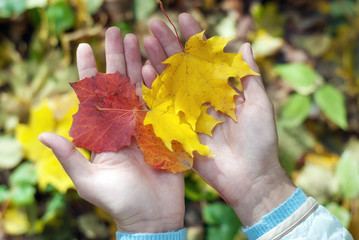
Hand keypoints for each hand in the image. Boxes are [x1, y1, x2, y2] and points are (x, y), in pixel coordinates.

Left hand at [39, 27, 184, 232]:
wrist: (152, 214)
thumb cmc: (119, 201)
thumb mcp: (88, 181)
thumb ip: (69, 156)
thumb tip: (43, 134)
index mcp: (102, 133)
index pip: (92, 95)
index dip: (87, 71)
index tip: (83, 47)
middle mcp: (121, 123)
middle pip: (117, 84)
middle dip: (114, 57)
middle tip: (114, 31)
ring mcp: (143, 124)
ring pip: (138, 87)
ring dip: (135, 62)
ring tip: (136, 38)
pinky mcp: (163, 129)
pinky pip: (159, 101)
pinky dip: (156, 82)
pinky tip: (153, 62)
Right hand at [143, 13, 295, 225]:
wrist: (250, 177)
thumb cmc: (260, 140)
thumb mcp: (260, 104)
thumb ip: (249, 75)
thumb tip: (245, 44)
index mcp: (221, 88)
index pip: (204, 57)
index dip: (194, 37)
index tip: (184, 17)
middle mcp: (202, 96)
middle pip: (182, 65)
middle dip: (169, 43)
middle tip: (156, 23)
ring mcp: (188, 111)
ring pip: (169, 81)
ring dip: (157, 60)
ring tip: (145, 40)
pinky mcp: (178, 128)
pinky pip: (162, 106)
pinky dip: (152, 88)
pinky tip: (144, 70)